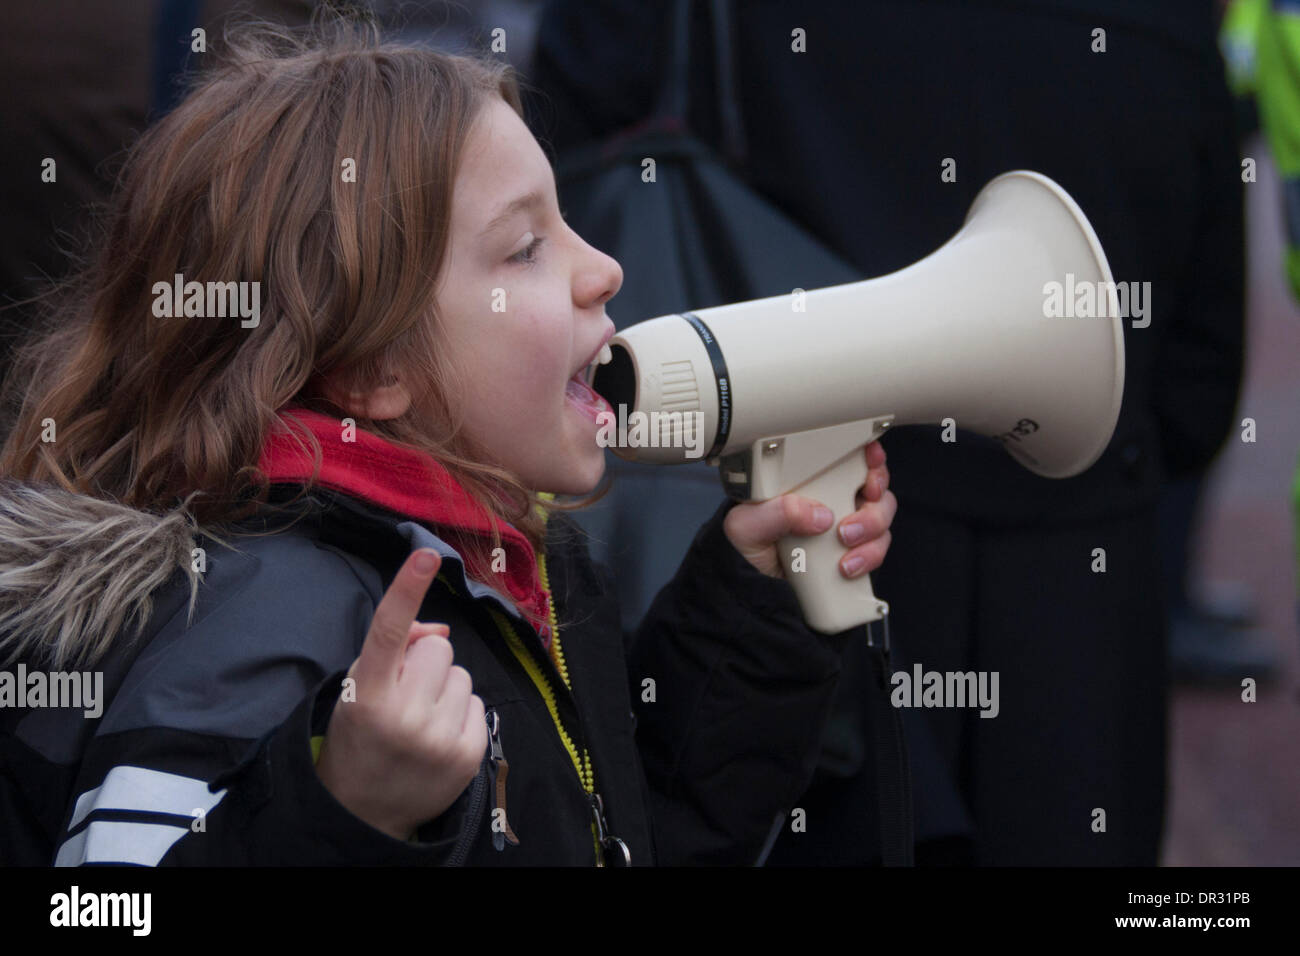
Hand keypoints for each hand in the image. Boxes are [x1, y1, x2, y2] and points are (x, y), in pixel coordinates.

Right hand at [315, 548, 486, 841]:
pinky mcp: (468, 754)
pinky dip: (460, 714)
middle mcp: (404, 716)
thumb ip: (393, 651)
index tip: (425, 554)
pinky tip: (438, 736)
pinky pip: (477, 703)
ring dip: (444, 690)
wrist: (364, 812)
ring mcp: (439, 738)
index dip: (407, 589)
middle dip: (425, 663)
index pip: (389, 631)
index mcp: (367, 695)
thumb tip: (442, 630)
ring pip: (462, 674)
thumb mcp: (357, 690)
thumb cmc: (359, 737)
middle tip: (405, 694)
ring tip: (420, 719)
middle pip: (439, 648)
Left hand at [723, 440, 895, 579]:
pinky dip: (868, 559)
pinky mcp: (853, 550)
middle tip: (847, 529)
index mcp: (813, 478)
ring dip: (871, 537)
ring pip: (881, 522)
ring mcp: (848, 523)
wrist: (752, 576)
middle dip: (873, 510)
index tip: (871, 468)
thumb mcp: (749, 522)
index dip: (872, 458)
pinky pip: (875, 550)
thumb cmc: (749, 538)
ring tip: (844, 552)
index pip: (852, 456)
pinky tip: (847, 567)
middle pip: (877, 490)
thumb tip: (818, 515)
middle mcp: (836, 496)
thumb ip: (779, 512)